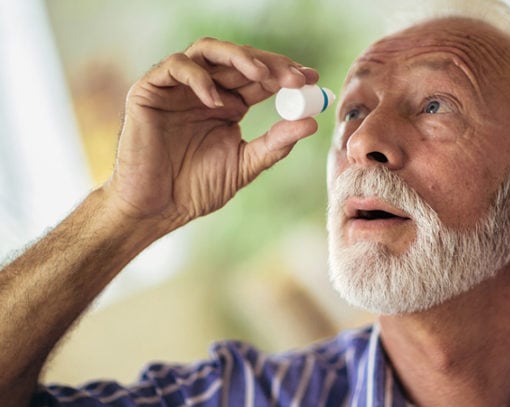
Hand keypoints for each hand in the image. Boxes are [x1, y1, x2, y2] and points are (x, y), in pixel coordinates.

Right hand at [103, 37, 319, 230]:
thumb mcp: (245, 165)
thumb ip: (276, 144)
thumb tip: (312, 123)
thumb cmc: (196, 190)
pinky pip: (176, 67)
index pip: (260, 78)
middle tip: (296, 78)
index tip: (312, 80)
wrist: (155, 209)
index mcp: (228, 104)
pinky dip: (199, 78)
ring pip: (209, 51)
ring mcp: (178, 88)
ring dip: (240, 57)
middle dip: (271, 64)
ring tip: (264, 76)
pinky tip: (218, 102)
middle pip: (240, 59)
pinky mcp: (150, 91)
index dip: (285, 74)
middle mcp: (206, 90)